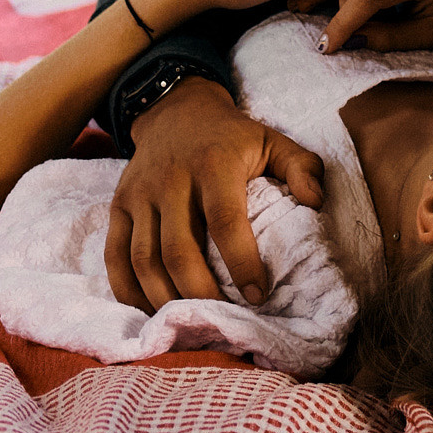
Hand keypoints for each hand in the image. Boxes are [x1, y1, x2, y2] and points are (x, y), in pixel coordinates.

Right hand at [105, 76, 324, 311]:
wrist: (176, 111)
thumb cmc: (231, 137)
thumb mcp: (272, 140)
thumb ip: (302, 167)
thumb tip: (316, 203)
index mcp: (213, 164)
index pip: (225, 221)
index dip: (241, 263)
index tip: (258, 295)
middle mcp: (170, 180)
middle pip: (178, 250)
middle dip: (200, 293)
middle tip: (224, 318)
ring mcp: (139, 195)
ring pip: (144, 260)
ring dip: (165, 299)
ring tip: (191, 322)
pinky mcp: (118, 207)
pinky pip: (115, 257)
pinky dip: (129, 292)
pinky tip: (152, 312)